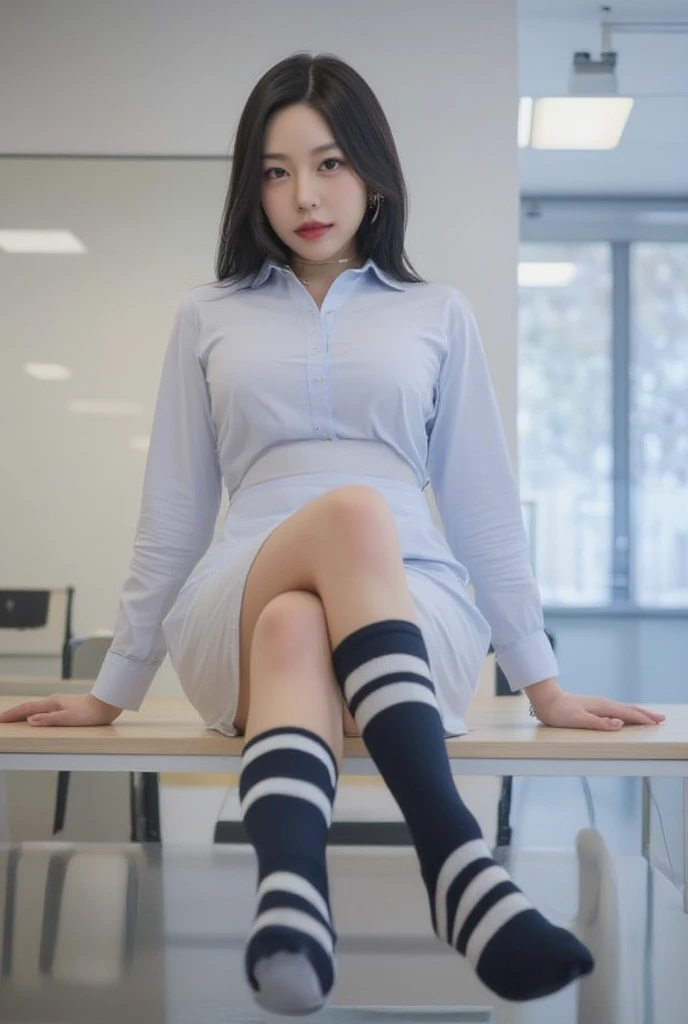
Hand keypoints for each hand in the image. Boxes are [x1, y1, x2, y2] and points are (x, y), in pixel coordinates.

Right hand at [0, 693, 122, 727]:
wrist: (107, 704)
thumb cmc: (90, 713)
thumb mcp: (68, 718)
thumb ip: (49, 719)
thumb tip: (29, 720)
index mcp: (52, 703)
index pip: (26, 709)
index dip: (12, 715)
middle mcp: (54, 702)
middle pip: (28, 708)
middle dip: (13, 713)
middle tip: (1, 719)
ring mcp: (60, 704)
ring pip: (36, 709)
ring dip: (23, 714)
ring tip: (13, 719)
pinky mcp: (66, 707)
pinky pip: (44, 711)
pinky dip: (34, 714)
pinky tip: (37, 718)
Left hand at [528, 686, 665, 730]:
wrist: (545, 699)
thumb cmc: (559, 712)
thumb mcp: (579, 720)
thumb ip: (599, 723)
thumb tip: (620, 723)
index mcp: (602, 707)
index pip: (627, 714)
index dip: (642, 719)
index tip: (656, 722)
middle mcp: (602, 704)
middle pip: (628, 709)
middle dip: (644, 714)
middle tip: (660, 719)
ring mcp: (598, 704)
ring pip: (622, 708)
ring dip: (637, 712)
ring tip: (648, 716)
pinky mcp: (592, 706)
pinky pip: (615, 709)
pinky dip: (625, 712)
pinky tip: (624, 715)